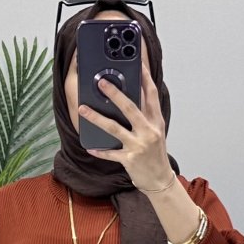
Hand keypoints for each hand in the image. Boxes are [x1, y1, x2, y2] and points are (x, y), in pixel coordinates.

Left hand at [78, 51, 174, 196]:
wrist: (160, 181)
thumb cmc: (155, 154)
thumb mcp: (155, 131)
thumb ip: (145, 115)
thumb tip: (129, 96)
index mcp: (156, 121)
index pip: (151, 94)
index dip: (145, 77)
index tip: (137, 62)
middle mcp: (149, 131)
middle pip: (130, 107)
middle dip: (115, 93)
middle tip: (101, 82)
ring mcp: (139, 145)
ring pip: (115, 128)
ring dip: (97, 117)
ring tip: (83, 109)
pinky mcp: (129, 160)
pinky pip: (110, 153)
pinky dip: (99, 150)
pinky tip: (89, 146)